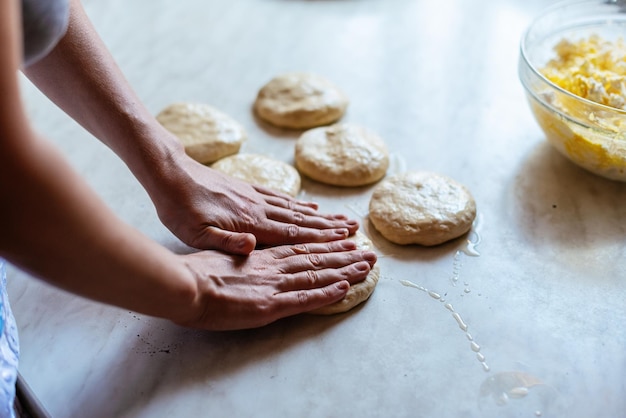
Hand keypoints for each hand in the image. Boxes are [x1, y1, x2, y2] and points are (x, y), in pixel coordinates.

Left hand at [153, 154, 359, 254]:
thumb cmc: (180, 208)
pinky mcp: (247, 188)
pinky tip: (308, 204)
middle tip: (354, 230)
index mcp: (251, 223)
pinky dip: (297, 202)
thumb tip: (253, 247)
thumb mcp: (196, 233)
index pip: (293, 234)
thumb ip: (226, 242)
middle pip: (301, 220)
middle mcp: (258, 208)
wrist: (170, 173)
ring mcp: (254, 196)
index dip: (321, 239)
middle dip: (329, 227)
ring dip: (320, 215)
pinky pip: (279, 196)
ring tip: (341, 218)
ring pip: (294, 208)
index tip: (344, 240)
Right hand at [178, 240, 376, 329]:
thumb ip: (242, 253)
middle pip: (316, 259)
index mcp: (263, 257)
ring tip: (367, 265)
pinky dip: (327, 293)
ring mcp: (274, 286)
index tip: (346, 241)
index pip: (302, 249)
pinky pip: (305, 299)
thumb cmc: (196, 272)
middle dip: (345, 256)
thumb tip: (252, 247)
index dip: (326, 246)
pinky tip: (345, 288)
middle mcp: (274, 268)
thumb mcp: (222, 254)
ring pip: (317, 275)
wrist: (184, 285)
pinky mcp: (270, 306)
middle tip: (369, 253)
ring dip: (345, 270)